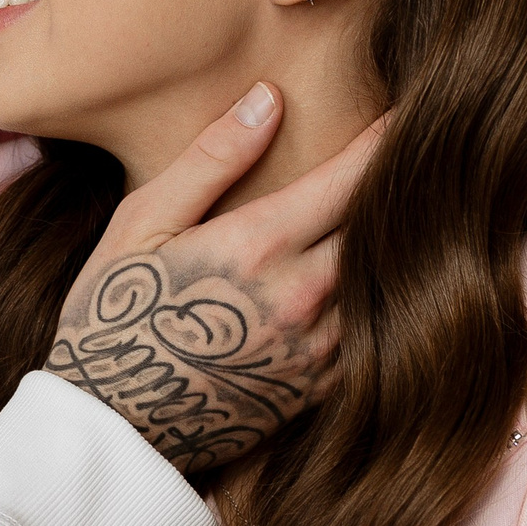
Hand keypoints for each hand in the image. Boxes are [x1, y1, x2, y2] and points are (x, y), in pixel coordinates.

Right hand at [49, 85, 384, 472]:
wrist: (108, 427)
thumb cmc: (113, 313)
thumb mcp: (142, 223)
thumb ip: (210, 159)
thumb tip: (269, 98)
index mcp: (258, 245)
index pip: (350, 178)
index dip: (387, 141)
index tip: (411, 112)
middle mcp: (300, 297)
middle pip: (379, 229)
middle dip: (398, 191)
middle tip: (418, 160)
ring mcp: (314, 349)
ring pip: (383, 283)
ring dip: (393, 248)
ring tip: (405, 217)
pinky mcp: (317, 391)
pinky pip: (371, 335)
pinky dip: (379, 303)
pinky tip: (378, 284)